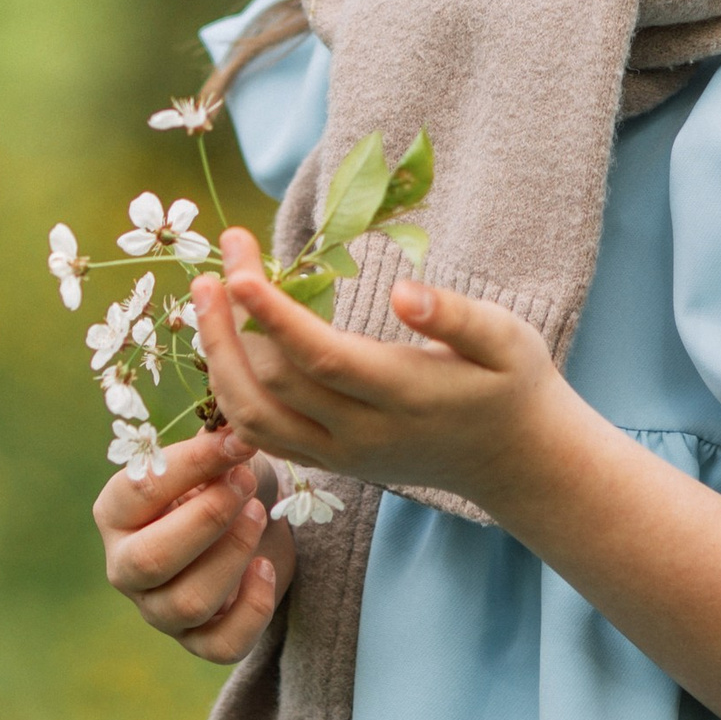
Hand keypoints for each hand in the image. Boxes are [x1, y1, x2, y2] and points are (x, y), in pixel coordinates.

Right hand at [94, 424, 295, 664]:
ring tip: (260, 514)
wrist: (253, 526)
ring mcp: (158, 610)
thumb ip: (216, 443)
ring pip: (187, 603)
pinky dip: (252, 609)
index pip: (138, 493)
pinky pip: (221, 645)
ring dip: (232, 555)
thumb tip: (234, 427)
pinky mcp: (197, 641)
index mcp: (116, 513)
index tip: (238, 443)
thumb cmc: (224, 483)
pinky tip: (266, 568)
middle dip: (207, 519)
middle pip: (150, 560)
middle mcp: (125, 566)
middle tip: (245, 484)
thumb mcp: (217, 458)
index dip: (191, 467)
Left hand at [190, 226, 581, 522]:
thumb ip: (456, 316)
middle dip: (234, 319)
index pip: (320, 357)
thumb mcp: (506, 338)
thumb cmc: (511, 384)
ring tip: (206, 297)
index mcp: (405, 396)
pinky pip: (262, 434)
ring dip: (219, 357)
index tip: (239, 268)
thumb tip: (404, 293)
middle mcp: (362, 433)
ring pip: (253, 417)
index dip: (273, 315)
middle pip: (272, 384)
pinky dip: (230, 391)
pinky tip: (222, 343)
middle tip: (222, 257)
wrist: (514, 459)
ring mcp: (340, 455)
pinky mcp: (329, 462)